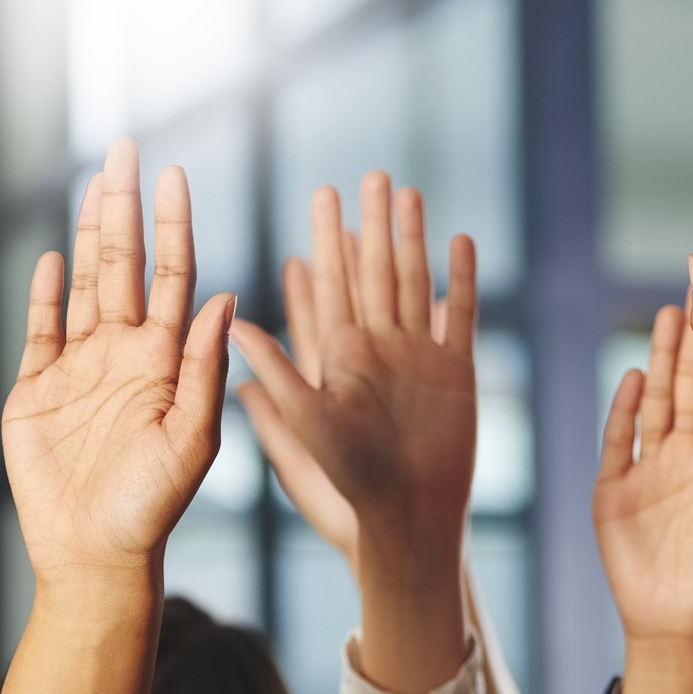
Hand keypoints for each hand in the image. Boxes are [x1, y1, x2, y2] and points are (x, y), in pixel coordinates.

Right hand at [3, 142, 233, 588]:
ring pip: (86, 283)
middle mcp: (126, 353)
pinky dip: (44, 291)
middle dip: (126, 206)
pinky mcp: (36, 389)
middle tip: (128, 147)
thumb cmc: (153, 507)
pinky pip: (41, 327)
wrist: (94, 555)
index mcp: (166, 360)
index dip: (172, 224)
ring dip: (89, 232)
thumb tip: (226, 295)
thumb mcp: (193, 439)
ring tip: (96, 179)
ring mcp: (80, 368)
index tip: (174, 173)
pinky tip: (51, 255)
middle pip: (125, 263)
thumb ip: (204, 368)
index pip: (172, 274)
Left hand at [231, 172, 476, 692]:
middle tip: (369, 174)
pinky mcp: (458, 371)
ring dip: (413, 238)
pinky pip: (459, 315)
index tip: (322, 195)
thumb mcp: (304, 425)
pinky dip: (460, 279)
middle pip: (375, 271)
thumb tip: (231, 320)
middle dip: (373, 223)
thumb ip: (275, 370)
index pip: (333, 284)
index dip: (330, 238)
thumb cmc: (350, 483)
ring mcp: (420, 356)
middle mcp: (379, 348)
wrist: (409, 519)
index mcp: (340, 356)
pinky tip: (460, 240)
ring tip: (410, 192)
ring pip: (415, 283)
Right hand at [596, 303, 692, 693]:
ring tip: (667, 315)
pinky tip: (633, 377)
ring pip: (657, 402)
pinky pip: (619, 439)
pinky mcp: (614, 490)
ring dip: (661, 360)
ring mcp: (651, 470)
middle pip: (690, 386)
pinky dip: (625, 408)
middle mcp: (689, 457)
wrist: (681, 629)